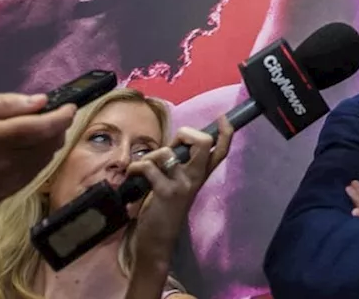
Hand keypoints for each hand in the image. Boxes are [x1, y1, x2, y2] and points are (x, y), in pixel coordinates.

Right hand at [0, 93, 74, 212]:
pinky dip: (36, 160)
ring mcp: (4, 185)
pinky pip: (31, 176)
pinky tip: (25, 151)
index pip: (42, 128)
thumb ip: (5, 104)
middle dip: (57, 129)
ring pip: (44, 162)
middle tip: (52, 117)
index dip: (62, 117)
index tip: (70, 107)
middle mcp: (3, 165)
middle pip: (48, 146)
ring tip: (38, 132)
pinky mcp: (2, 197)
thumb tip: (41, 102)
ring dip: (49, 145)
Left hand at [129, 116, 233, 261]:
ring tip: (143, 168)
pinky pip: (148, 167)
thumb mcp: (179, 185)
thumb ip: (182, 165)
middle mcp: (196, 177)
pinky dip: (135, 168)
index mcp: (201, 175)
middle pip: (204, 142)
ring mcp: (182, 184)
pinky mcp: (165, 192)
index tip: (222, 118)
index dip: (226, 131)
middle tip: (172, 145)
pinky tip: (133, 176)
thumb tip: (175, 144)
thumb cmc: (165, 209)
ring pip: (168, 152)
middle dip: (185, 133)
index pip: (222, 150)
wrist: (157, 241)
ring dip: (149, 156)